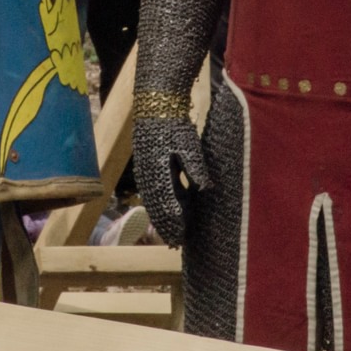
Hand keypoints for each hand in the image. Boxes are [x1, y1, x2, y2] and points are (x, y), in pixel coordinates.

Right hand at [133, 114, 209, 247]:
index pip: (166, 204)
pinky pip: (153, 194)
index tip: (181, 238)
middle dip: (167, 226)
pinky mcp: (146, 169)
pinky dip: (160, 206)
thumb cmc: (175, 125)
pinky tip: (170, 212)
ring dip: (162, 219)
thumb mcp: (188, 145)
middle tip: (177, 243)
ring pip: (153, 203)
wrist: (156, 107)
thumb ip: (195, 167)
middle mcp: (149, 176)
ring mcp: (145, 173)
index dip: (173, 222)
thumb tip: (205, 188)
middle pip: (157, 208)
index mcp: (159, 172)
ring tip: (172, 234)